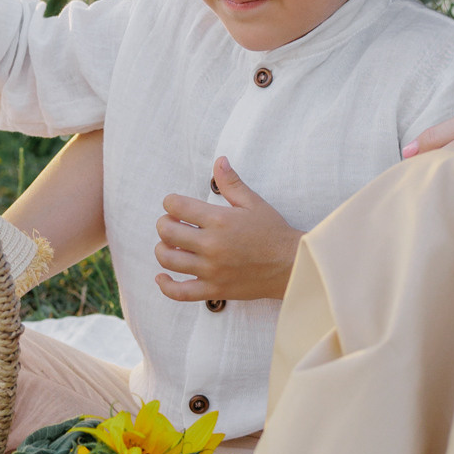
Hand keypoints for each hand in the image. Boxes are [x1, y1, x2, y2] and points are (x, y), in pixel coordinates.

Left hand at [155, 158, 302, 302]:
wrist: (291, 265)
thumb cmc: (273, 233)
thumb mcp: (253, 203)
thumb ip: (231, 183)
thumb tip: (219, 161)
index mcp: (220, 220)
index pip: (176, 206)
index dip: (170, 202)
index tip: (174, 204)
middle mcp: (212, 245)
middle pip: (167, 232)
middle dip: (164, 223)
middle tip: (171, 223)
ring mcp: (211, 270)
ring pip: (168, 259)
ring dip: (162, 249)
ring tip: (170, 245)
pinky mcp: (214, 289)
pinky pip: (180, 292)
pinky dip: (166, 286)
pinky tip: (162, 277)